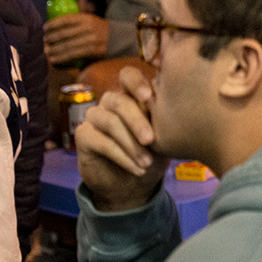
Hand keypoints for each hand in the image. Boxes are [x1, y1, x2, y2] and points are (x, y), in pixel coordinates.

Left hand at [45, 13, 110, 65]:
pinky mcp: (93, 50)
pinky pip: (73, 54)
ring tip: (46, 52)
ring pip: (67, 45)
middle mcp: (88, 28)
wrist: (119, 39)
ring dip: (54, 49)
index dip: (52, 24)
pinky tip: (54, 59)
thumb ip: (76, 23)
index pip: (65, 19)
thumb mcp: (91, 21)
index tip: (45, 28)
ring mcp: (91, 39)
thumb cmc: (99, 31)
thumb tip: (54, 28)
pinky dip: (62, 57)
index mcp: (86, 18)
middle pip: (64, 33)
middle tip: (44, 42)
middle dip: (51, 38)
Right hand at [76, 67, 168, 212]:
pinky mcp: (83, 135)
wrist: (134, 185)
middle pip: (120, 101)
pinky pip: (101, 142)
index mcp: (133, 95)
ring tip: (147, 163)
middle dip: (137, 121)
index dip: (136, 83)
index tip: (149, 97)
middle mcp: (112, 101)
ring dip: (131, 145)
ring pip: (110, 122)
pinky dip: (122, 157)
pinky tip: (137, 169)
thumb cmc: (153, 154)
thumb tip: (178, 104)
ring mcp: (95, 116)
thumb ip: (166, 117)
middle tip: (151, 140)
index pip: (128, 76)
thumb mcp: (165, 136)